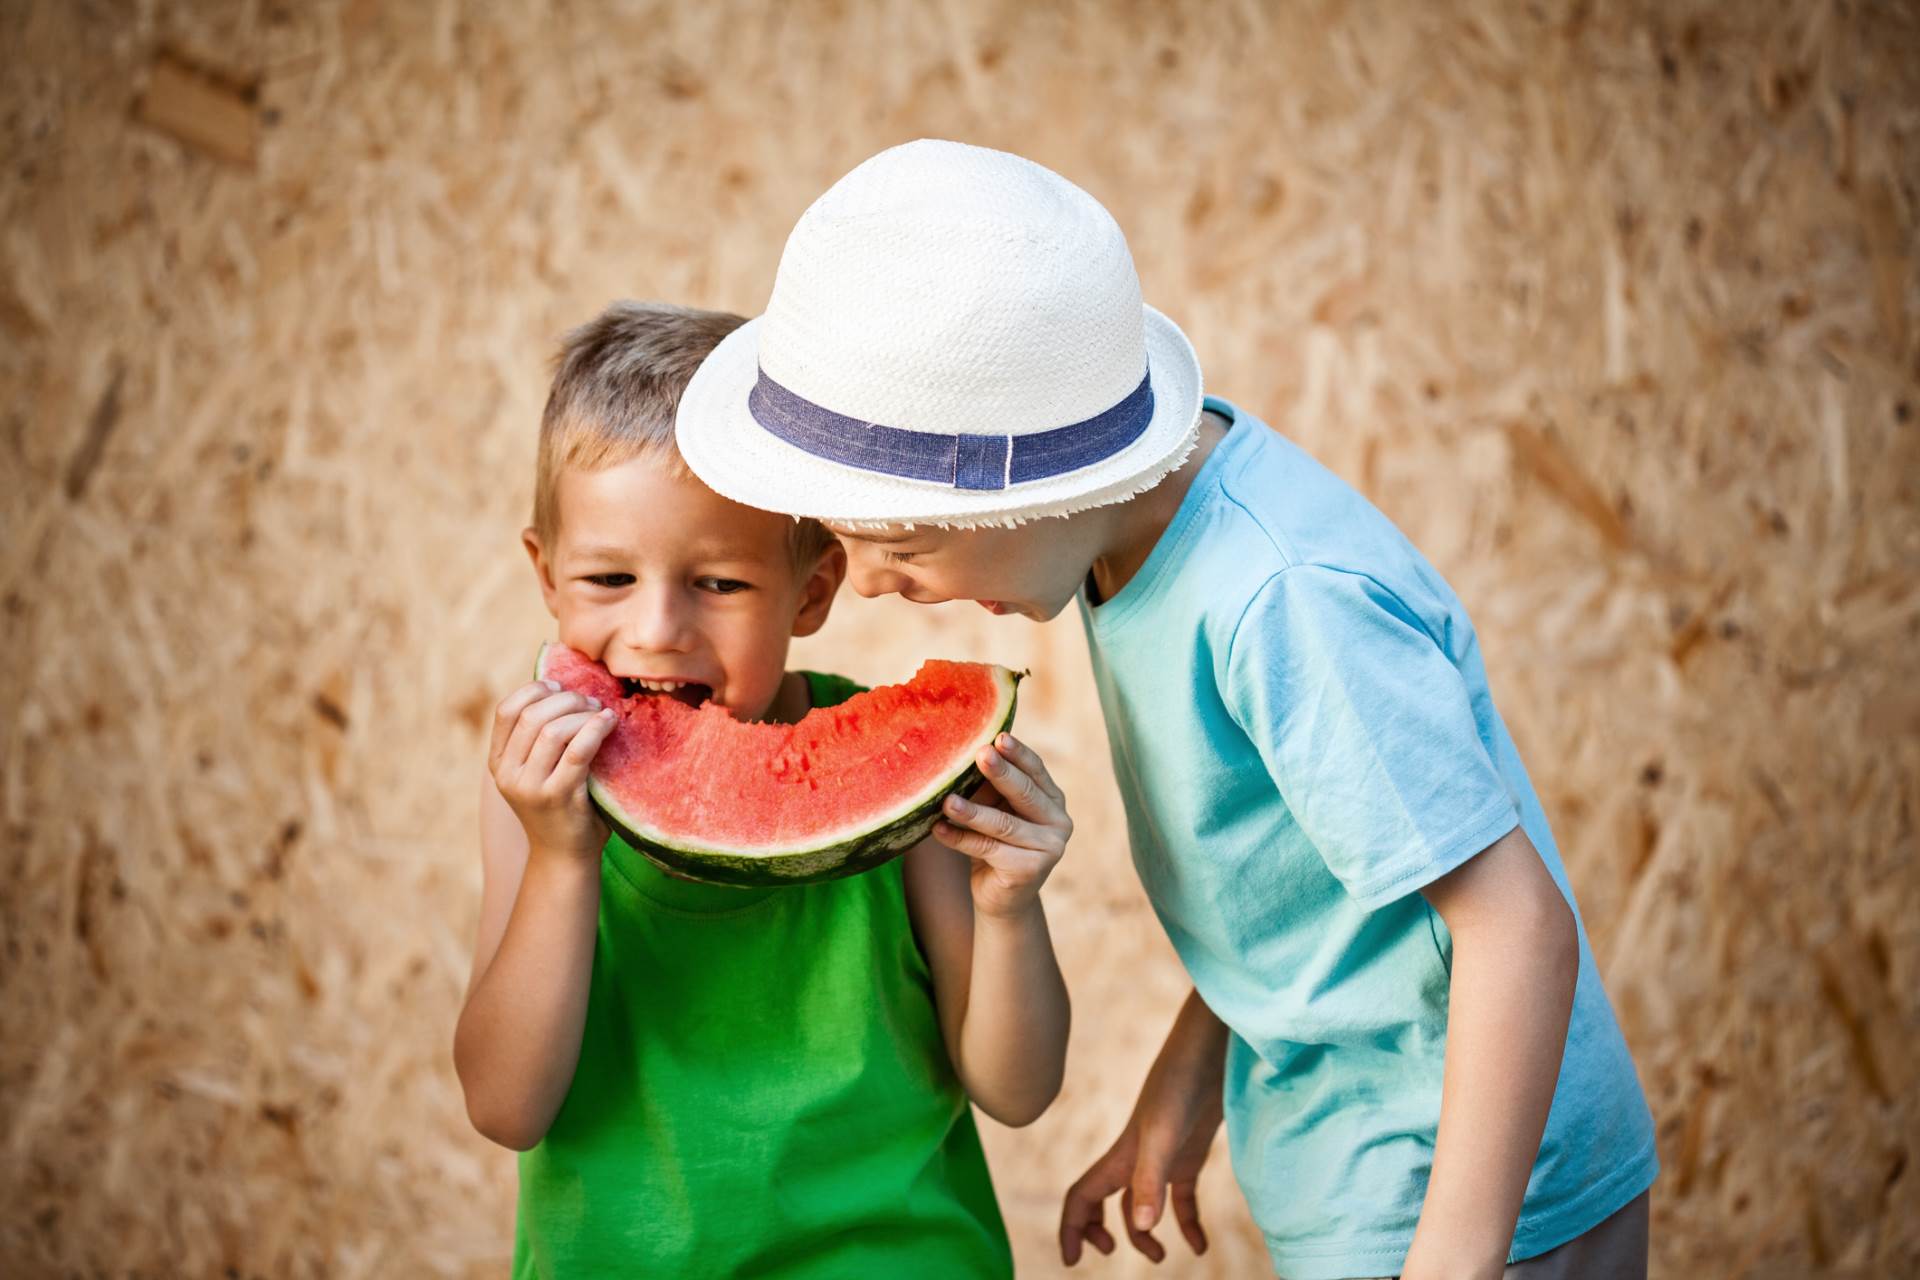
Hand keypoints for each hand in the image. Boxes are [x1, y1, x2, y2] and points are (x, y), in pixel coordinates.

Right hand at [489, 679, 616, 858]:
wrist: (565, 856)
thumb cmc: (560, 806)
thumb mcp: (537, 772)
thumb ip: (538, 739)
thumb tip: (562, 689)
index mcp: (499, 764)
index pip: (506, 710)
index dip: (534, 690)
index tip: (559, 686)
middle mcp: (508, 775)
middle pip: (533, 715)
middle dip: (566, 699)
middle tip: (590, 702)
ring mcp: (530, 787)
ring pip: (553, 730)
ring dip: (582, 713)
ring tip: (601, 713)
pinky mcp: (558, 797)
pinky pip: (578, 750)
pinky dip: (596, 728)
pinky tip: (609, 722)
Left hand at [932, 733, 1070, 919]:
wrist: (1002, 898)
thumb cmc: (996, 845)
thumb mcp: (995, 810)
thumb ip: (989, 789)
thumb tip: (959, 759)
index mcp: (1053, 800)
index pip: (1037, 771)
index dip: (1018, 754)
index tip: (998, 737)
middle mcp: (1059, 822)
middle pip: (1025, 793)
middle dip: (1001, 773)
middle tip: (980, 754)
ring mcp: (1050, 848)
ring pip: (1003, 824)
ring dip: (972, 812)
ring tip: (946, 801)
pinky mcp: (1031, 870)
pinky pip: (989, 849)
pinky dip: (960, 839)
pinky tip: (938, 830)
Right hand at [1060, 992, 1228, 1265]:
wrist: (1210, 1053)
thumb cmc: (1182, 1085)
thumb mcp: (1165, 1135)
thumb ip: (1152, 1180)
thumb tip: (1143, 1228)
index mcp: (1120, 1157)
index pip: (1082, 1197)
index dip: (1072, 1228)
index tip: (1071, 1262)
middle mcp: (1136, 1159)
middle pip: (1102, 1201)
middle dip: (1097, 1230)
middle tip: (1108, 1253)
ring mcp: (1163, 1157)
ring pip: (1141, 1203)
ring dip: (1144, 1233)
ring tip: (1163, 1256)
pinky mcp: (1189, 1155)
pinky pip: (1183, 1199)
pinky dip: (1188, 1224)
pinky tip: (1201, 1245)